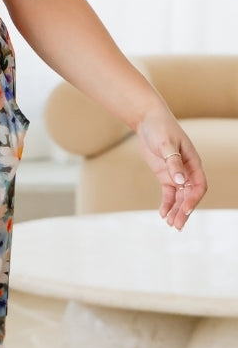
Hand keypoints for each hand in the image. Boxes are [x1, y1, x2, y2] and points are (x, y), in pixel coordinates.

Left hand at [135, 107, 206, 230]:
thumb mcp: (166, 145)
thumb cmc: (160, 129)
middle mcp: (187, 170)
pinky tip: (162, 214)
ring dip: (176, 211)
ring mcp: (176, 173)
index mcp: (193, 162)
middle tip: (177, 226)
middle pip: (190, 195)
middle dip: (184, 211)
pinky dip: (167, 204)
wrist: (149, 121)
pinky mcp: (165, 175)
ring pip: (180, 197)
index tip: (184, 210)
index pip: (199, 185)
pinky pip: (169, 193)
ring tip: (170, 224)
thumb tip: (180, 181)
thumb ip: (173, 163)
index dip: (194, 199)